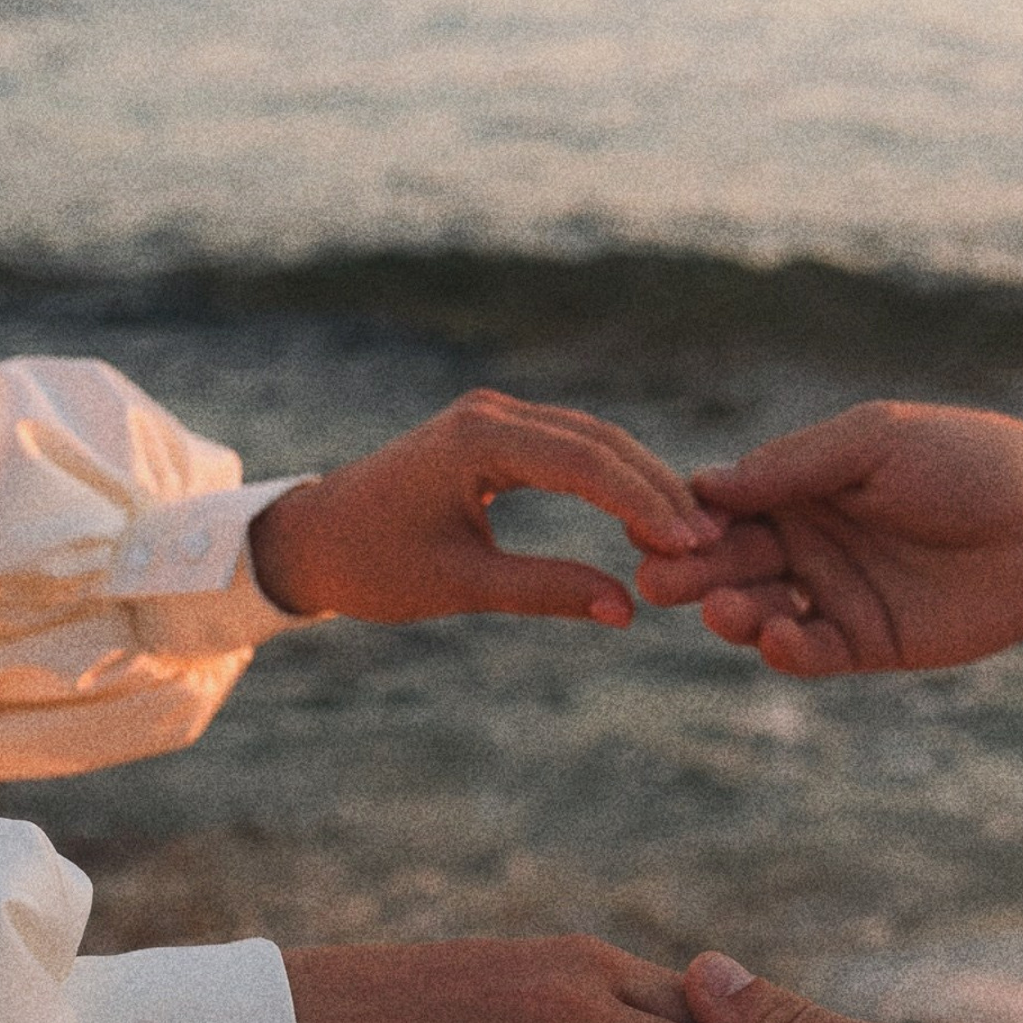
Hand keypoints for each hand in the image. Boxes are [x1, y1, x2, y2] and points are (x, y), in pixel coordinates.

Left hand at [249, 390, 723, 624]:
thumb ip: (545, 590)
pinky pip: (572, 448)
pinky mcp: (499, 433)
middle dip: (658, 489)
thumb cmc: (374, 565)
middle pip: (600, 441)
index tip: (689, 544)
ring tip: (692, 533)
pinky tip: (649, 516)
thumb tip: (627, 609)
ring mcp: (496, 416)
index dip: (642, 502)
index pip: (583, 462)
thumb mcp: (460, 584)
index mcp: (476, 440)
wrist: (312, 538)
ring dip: (643, 482)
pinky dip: (615, 479)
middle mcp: (491, 413)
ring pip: (593, 440)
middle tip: (711, 540)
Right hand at [636, 403, 1022, 674]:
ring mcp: (835, 593)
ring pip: (760, 611)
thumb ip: (794, 465)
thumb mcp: (876, 442)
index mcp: (802, 485)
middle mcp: (808, 540)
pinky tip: (779, 638)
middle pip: (729, 561)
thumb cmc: (971, 459)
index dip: (686, 518)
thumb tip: (706, 486)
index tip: (652, 528)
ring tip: (728, 609)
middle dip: (691, 572)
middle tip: (661, 583)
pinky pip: (811, 652)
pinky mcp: (868, 642)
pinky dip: (786, 650)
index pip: (724, 505)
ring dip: (733, 613)